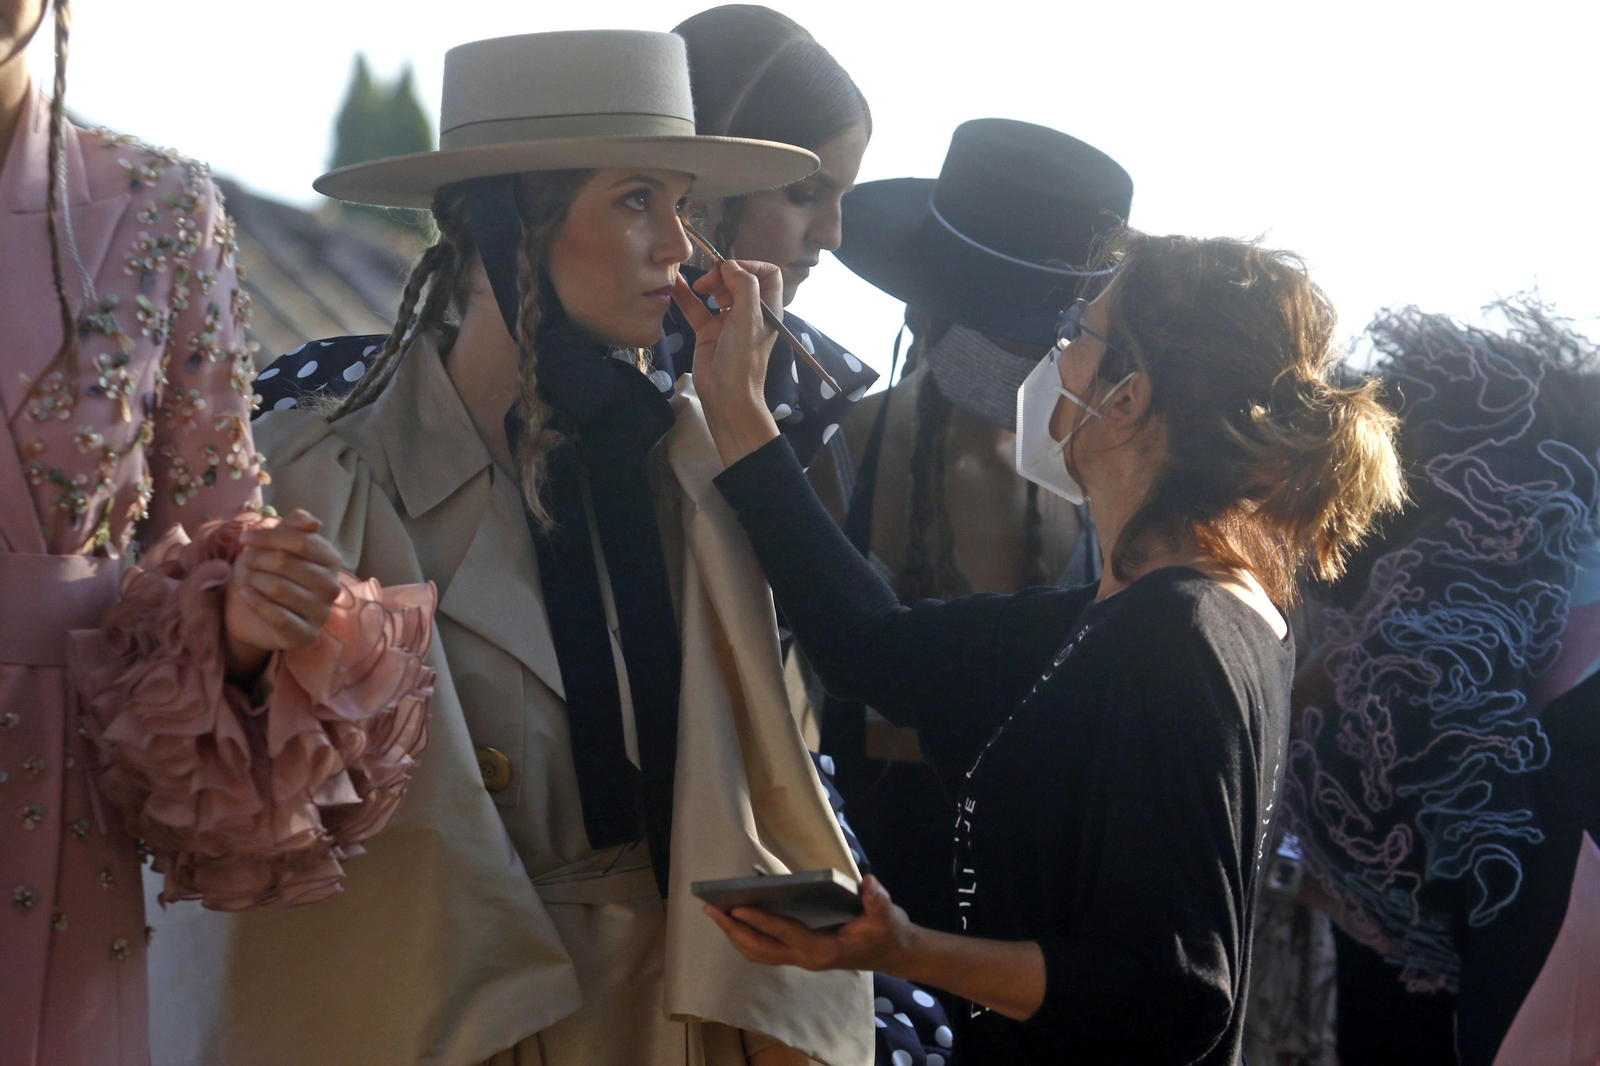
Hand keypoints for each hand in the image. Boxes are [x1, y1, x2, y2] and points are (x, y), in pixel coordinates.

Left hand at [222, 509, 344, 678]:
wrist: (250, 613)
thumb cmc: (265, 573)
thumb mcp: (275, 545)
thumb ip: (293, 527)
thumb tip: (314, 521)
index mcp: (330, 560)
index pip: (302, 540)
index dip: (269, 536)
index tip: (245, 539)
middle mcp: (332, 586)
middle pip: (287, 562)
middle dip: (257, 559)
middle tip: (245, 562)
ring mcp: (321, 612)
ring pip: (279, 587)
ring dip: (254, 580)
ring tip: (248, 579)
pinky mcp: (306, 635)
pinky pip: (278, 616)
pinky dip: (256, 602)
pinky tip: (246, 594)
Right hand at [672, 259, 783, 466]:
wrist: (727, 396)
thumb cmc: (743, 358)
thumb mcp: (749, 317)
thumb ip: (744, 285)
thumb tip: (729, 266)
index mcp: (768, 308)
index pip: (767, 274)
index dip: (750, 265)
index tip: (730, 271)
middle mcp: (750, 312)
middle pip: (739, 278)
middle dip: (724, 273)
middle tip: (710, 282)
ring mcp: (728, 321)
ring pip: (717, 291)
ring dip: (706, 282)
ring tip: (698, 287)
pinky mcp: (708, 331)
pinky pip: (696, 307)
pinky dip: (686, 295)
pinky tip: (674, 284)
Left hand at [702, 875, 918, 974]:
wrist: (893, 953)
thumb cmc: (887, 932)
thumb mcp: (888, 915)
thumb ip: (878, 900)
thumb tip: (867, 883)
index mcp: (824, 949)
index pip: (786, 933)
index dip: (761, 921)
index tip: (737, 907)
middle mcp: (807, 957)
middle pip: (761, 949)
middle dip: (734, 930)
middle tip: (710, 909)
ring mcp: (801, 958)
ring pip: (759, 953)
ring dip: (735, 935)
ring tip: (714, 913)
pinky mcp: (799, 954)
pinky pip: (764, 950)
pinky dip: (746, 936)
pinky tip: (735, 920)